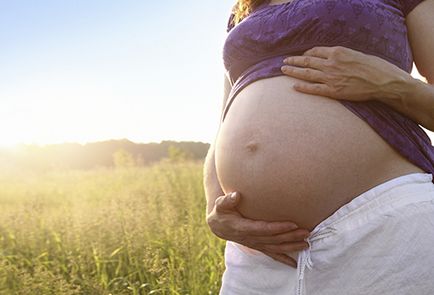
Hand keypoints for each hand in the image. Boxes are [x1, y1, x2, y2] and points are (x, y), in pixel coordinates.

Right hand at [206, 192, 309, 266]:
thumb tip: (235, 195)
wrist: (219, 226)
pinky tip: (294, 264)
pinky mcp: (258, 246)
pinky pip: (272, 254)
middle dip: (290, 236)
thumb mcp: (221, 205)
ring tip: (306, 244)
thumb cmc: (222, 212)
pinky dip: (283, 259)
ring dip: (291, 246)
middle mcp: (251, 238)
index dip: (278, 228)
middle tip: (306, 232)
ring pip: (275, 248)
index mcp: (243, 228)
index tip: (292, 224)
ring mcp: (255, 244)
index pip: (263, 228)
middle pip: (273, 239)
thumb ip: (227, 200)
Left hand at [281, 46, 410, 101]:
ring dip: (293, 71)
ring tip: (284, 70)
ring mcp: (331, 78)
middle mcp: (331, 63)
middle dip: (294, 61)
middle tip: (284, 61)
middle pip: (307, 61)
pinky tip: (294, 86)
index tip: (301, 55)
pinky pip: (313, 89)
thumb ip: (341, 56)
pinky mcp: (333, 91)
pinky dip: (302, 87)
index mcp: (337, 52)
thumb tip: (332, 58)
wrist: (382, 81)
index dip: (306, 53)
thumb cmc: (373, 67)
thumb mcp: (356, 54)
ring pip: (306, 73)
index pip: (316, 51)